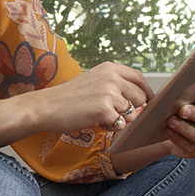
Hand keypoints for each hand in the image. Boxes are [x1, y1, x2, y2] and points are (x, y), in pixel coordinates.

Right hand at [15, 62, 153, 134]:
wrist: (46, 107)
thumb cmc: (67, 97)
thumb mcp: (93, 81)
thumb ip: (114, 84)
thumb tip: (138, 97)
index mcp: (109, 68)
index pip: (139, 77)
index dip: (146, 91)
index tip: (148, 100)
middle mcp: (112, 78)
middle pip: (140, 96)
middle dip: (132, 108)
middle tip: (114, 113)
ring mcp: (109, 93)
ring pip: (132, 113)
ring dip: (119, 119)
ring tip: (99, 115)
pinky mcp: (105, 110)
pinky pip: (120, 124)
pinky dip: (110, 127)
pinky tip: (95, 121)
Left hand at [163, 83, 194, 158]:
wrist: (179, 135)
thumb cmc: (187, 114)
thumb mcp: (191, 101)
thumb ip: (191, 93)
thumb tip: (180, 85)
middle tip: (183, 109)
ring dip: (184, 127)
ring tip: (171, 120)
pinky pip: (190, 147)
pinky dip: (178, 138)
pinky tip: (169, 130)